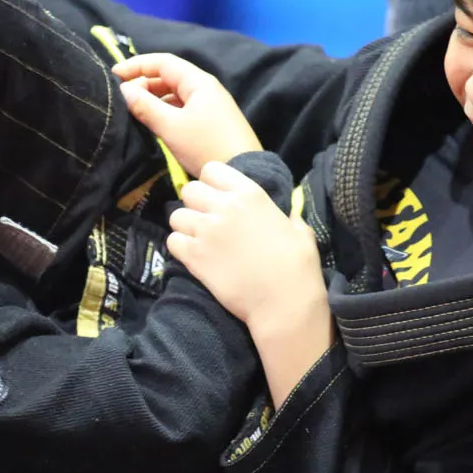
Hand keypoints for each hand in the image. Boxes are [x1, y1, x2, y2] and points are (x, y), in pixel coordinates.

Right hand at [113, 54, 261, 176]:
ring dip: (153, 99)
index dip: (137, 65)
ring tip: (134, 111)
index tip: (114, 74)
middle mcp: (206, 88)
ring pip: (175, 94)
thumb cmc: (205, 146)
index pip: (163, 62)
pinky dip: (165, 111)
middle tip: (123, 98)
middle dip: (144, 83)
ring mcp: (210, 105)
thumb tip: (124, 89)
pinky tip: (154, 123)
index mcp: (199, 82)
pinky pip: (182, 108)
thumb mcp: (171, 126)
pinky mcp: (211, 122)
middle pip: (169, 77)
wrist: (243, 172)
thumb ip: (145, 106)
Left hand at [166, 161, 321, 331]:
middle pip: (189, 190)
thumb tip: (290, 214)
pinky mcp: (194, 256)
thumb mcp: (300, 231)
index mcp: (250, 194)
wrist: (284, 302)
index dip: (212, 184)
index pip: (211, 170)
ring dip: (185, 226)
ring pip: (176, 216)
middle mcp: (224, 207)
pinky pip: (172, 241)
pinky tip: (193, 256)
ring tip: (198, 240)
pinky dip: (179, 247)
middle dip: (195, 204)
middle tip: (206, 222)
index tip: (219, 199)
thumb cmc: (298, 267)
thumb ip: (289, 216)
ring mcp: (206, 230)